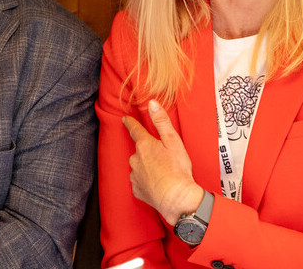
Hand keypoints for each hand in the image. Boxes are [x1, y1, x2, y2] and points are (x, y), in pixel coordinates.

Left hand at [123, 99, 204, 224]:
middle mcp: (135, 159)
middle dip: (147, 152)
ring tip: (163, 173)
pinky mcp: (137, 190)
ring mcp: (134, 175)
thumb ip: (161, 121)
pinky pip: (140, 182)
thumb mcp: (173, 141)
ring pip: (139, 166)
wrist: (176, 199)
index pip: (134, 129)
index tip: (125, 119)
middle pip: (139, 150)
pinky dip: (147, 182)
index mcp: (144, 145)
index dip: (130, 123)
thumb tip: (151, 103)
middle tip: (163, 158)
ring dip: (148, 167)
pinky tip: (158, 184)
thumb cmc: (177, 169)